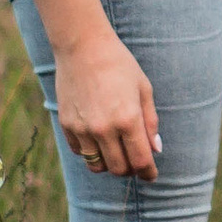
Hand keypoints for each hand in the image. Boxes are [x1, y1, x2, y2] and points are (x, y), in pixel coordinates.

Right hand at [55, 27, 161, 177]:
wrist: (83, 47)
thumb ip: (150, 121)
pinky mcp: (67, 125)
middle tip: (135, 160)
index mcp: (128, 120)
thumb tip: (155, 150)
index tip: (151, 175)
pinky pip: (81, 152)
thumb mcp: (143, 89)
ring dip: (109, 163)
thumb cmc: (119, 65)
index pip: (140, 161)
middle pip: (119, 169)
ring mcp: (82, 129)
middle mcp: (104, 128)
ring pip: (97, 165)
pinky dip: (91, 151)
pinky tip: (98, 137)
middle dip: (130, 169)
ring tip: (116, 150)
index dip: (148, 172)